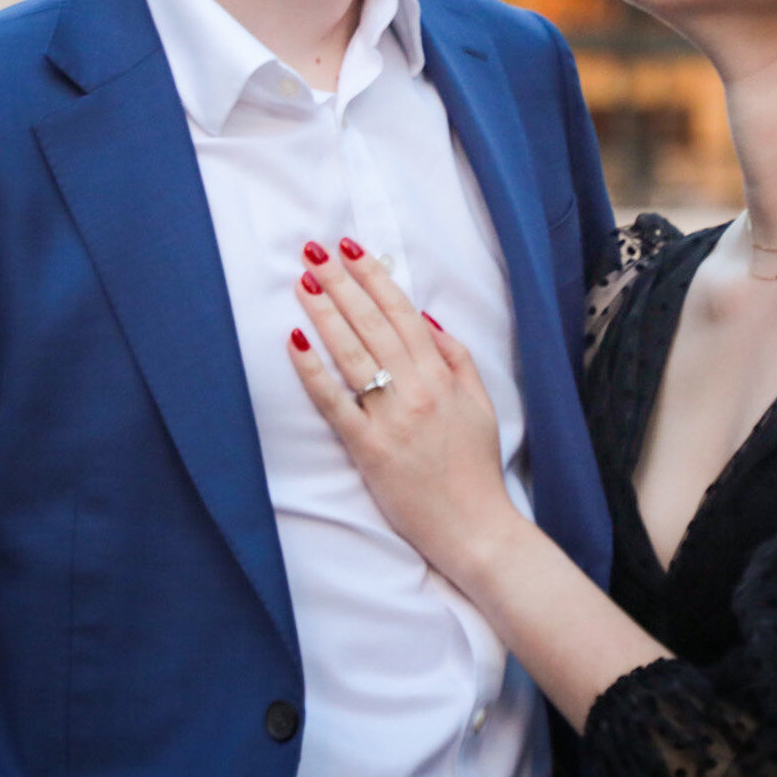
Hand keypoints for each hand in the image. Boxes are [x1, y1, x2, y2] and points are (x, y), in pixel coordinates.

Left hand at [288, 240, 521, 579]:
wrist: (474, 527)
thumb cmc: (475, 467)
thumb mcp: (480, 404)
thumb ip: (456, 358)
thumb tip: (425, 319)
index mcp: (442, 375)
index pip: (402, 313)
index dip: (375, 278)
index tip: (352, 249)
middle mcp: (416, 389)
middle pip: (372, 324)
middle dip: (342, 282)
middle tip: (314, 251)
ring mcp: (390, 418)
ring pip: (351, 353)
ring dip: (325, 313)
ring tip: (304, 282)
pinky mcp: (368, 449)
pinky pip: (334, 403)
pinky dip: (313, 371)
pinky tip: (296, 342)